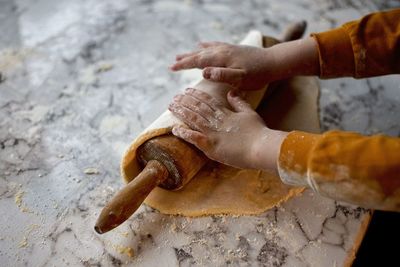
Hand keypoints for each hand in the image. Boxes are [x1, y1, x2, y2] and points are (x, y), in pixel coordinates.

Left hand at [168, 88, 287, 171]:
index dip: (196, 95)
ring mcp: (213, 133)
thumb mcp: (249, 113)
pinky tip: (174, 129)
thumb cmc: (258, 132)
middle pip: (198, 108)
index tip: (187, 90)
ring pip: (193, 119)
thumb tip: (231, 92)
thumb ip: (239, 103)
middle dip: (185, 101)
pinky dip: (184, 133)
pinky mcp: (211, 146)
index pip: (208, 101)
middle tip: (174, 97)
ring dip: (181, 112)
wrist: (261, 147)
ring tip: (171, 106)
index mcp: (226, 113)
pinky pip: (193, 138)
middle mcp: (217, 121)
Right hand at [170, 42, 275, 90]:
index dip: (185, 65)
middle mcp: (222, 51)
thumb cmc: (258, 74)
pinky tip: (201, 44)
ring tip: (180, 55)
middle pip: (199, 55)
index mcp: (222, 59)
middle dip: (185, 60)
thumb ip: (222, 75)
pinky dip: (206, 46)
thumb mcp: (241, 79)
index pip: (198, 61)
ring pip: (205, 50)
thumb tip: (204, 72)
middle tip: (172, 64)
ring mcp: (227, 48)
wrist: (274, 62)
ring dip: (192, 53)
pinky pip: (215, 45)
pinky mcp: (233, 48)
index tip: (172, 68)